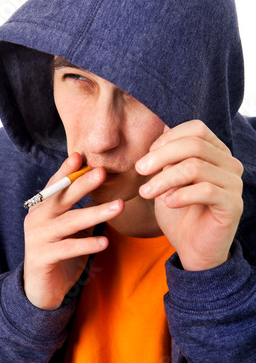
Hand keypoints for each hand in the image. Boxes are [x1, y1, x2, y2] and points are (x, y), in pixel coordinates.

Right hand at [23, 152, 123, 309]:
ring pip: (69, 222)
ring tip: (118, 206)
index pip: (55, 184)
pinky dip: (87, 244)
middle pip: (62, 197)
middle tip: (103, 172)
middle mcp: (37, 218)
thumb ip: (80, 208)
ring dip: (95, 213)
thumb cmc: (60, 251)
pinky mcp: (42, 258)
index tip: (80, 156)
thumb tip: (103, 187)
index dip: (66, 170)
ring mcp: (37, 238)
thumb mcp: (70, 227)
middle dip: (83, 184)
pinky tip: (104, 242)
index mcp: (42, 207)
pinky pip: (68, 248)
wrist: (40, 289)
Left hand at [136, 120, 243, 270]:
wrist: (191, 248)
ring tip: (145, 192)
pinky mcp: (233, 205)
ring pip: (195, 167)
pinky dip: (181, 195)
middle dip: (161, 156)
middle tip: (139, 170)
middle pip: (195, 145)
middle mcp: (230, 164)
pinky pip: (206, 191)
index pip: (197, 129)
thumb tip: (163, 125)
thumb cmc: (178, 211)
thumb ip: (169, 155)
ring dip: (164, 179)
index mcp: (216, 152)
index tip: (148, 154)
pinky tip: (167, 203)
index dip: (170, 137)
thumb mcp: (168, 178)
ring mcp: (234, 184)